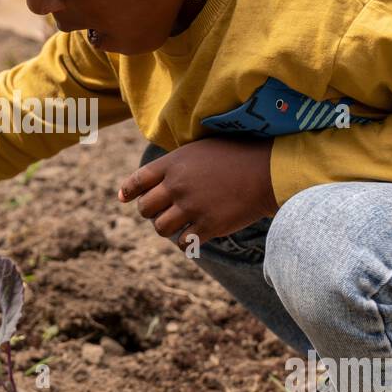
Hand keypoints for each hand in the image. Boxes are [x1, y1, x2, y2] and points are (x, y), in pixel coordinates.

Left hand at [118, 138, 276, 245]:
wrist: (267, 171)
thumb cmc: (236, 155)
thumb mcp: (200, 150)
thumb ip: (176, 164)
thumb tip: (156, 180)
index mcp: (173, 163)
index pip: (138, 180)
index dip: (128, 191)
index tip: (124, 198)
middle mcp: (178, 185)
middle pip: (144, 209)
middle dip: (150, 212)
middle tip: (163, 211)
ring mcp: (192, 207)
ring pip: (160, 228)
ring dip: (167, 228)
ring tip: (179, 223)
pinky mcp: (208, 226)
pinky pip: (183, 242)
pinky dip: (186, 241)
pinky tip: (195, 235)